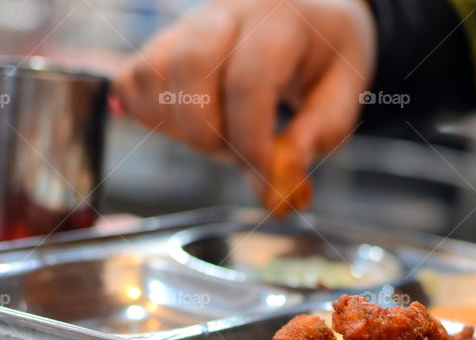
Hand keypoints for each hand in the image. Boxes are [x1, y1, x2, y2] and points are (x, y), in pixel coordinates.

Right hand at [114, 0, 375, 212]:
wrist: (312, 15)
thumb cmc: (327, 59)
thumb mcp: (343, 96)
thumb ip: (315, 138)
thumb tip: (281, 186)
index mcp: (280, 20)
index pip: (249, 81)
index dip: (249, 141)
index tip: (261, 178)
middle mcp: (228, 11)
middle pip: (189, 66)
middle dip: (206, 132)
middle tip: (235, 156)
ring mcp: (190, 23)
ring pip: (152, 74)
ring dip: (177, 126)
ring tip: (218, 136)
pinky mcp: (164, 40)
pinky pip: (133, 79)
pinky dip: (149, 115)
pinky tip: (187, 126)